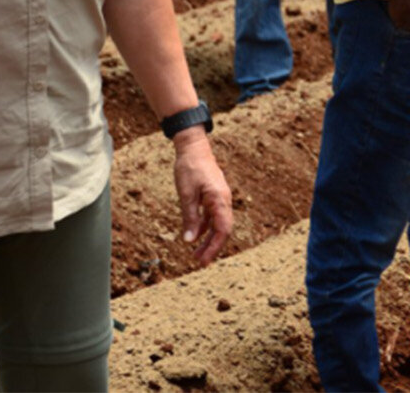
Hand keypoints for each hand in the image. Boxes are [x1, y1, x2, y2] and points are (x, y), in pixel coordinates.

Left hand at [172, 128, 232, 263]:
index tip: (203, 261)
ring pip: (217, 224)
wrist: (193, 147)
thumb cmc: (190, 168)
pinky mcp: (213, 196)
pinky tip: (194, 235)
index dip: (214, 248)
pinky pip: (212, 216)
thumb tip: (189, 241)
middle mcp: (223, 201)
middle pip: (222, 230)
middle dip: (212, 247)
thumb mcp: (186, 194)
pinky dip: (204, 227)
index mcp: (220, 200)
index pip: (222, 230)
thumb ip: (189, 218)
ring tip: (195, 254)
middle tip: (199, 262)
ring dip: (207, 239)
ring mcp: (219, 198)